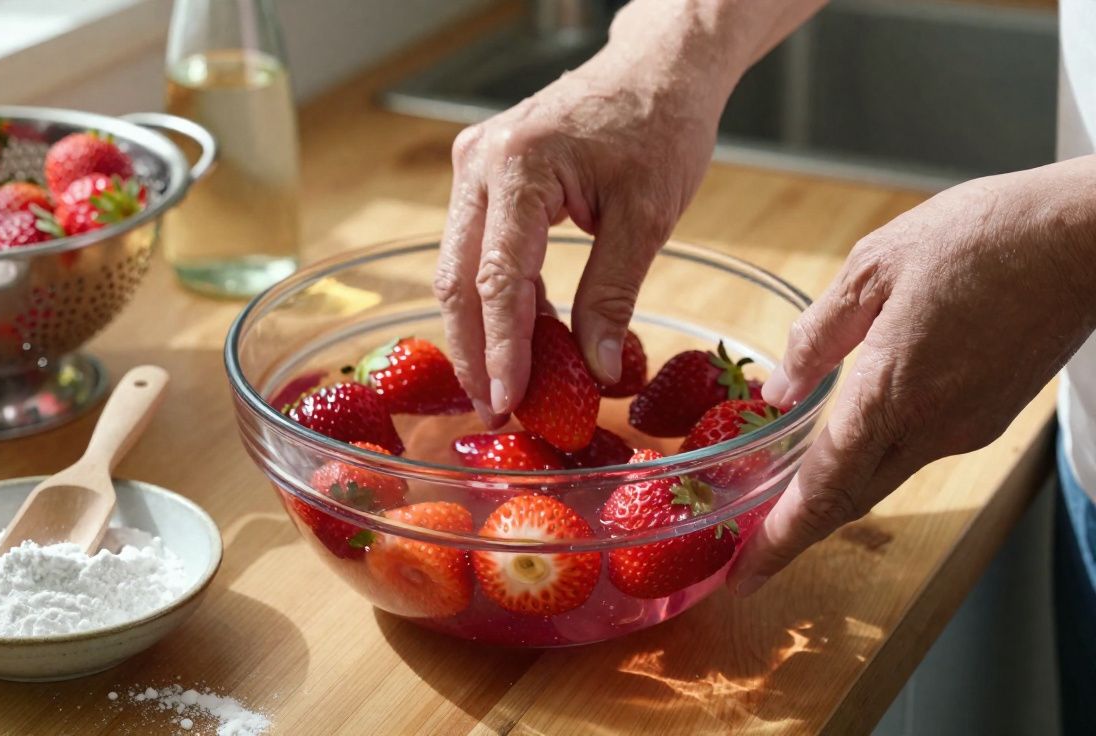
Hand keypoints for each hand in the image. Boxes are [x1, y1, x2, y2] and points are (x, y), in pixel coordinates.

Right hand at [433, 4, 743, 422]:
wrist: (656, 68)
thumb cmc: (659, 126)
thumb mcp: (646, 217)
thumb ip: (613, 296)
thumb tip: (598, 372)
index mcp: (518, 165)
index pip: (498, 279)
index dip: (501, 350)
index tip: (508, 404)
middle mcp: (479, 163)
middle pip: (458, 280)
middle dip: (476, 353)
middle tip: (498, 413)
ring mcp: (474, 167)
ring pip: (460, 270)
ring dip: (483, 331)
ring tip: (511, 388)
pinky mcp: (483, 178)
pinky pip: (479, 251)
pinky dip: (500, 299)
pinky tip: (526, 340)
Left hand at [727, 156, 1095, 595]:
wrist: (1086, 237)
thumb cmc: (982, 237)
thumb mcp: (874, 267)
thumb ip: (819, 335)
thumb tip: (778, 387)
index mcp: (893, 392)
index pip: (824, 488)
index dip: (780, 539)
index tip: (745, 575)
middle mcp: (933, 427)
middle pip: (852, 500)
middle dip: (797, 533)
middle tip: (749, 553)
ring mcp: (968, 427)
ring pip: (885, 476)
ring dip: (836, 492)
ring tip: (786, 493)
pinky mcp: (991, 416)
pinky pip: (919, 449)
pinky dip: (876, 457)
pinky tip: (855, 435)